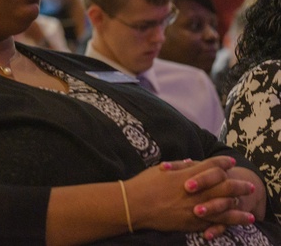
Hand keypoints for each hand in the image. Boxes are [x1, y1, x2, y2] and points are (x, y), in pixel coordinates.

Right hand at [129, 157, 256, 235]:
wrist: (134, 205)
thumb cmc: (143, 185)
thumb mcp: (160, 169)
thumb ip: (178, 166)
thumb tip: (191, 161)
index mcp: (187, 175)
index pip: (211, 166)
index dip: (222, 162)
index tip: (230, 161)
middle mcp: (195, 191)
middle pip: (224, 186)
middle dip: (238, 184)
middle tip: (248, 185)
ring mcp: (195, 207)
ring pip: (225, 206)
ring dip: (239, 206)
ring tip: (249, 207)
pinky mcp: (193, 222)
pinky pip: (216, 222)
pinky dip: (230, 222)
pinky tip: (238, 222)